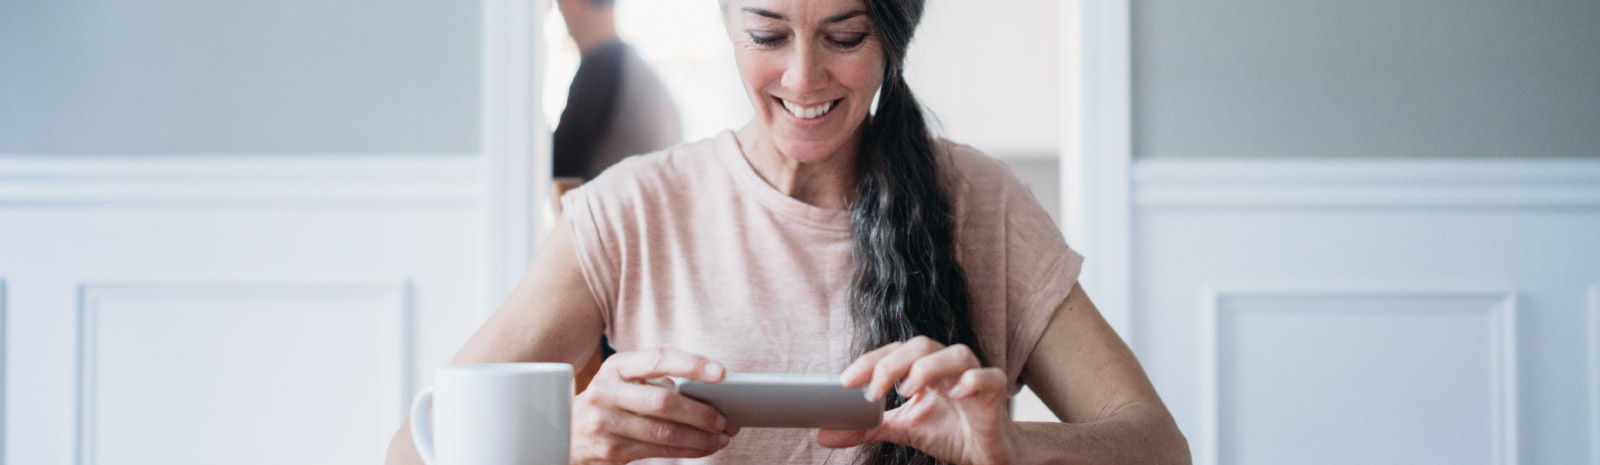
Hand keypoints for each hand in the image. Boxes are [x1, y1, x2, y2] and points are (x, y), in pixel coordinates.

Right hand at [570, 348, 739, 464]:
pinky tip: (704, 447)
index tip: (721, 373)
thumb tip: (710, 395)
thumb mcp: (624, 382)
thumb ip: (657, 381)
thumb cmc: (611, 402)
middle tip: (724, 419)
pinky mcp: (610, 450)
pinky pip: (658, 452)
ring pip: (664, 432)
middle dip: (701, 413)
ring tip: (721, 436)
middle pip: (664, 402)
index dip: (691, 364)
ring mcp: (605, 423)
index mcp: (616, 367)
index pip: (658, 359)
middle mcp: (607, 392)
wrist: (566, 432)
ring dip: (700, 437)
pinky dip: (688, 450)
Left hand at [817, 336, 1015, 464]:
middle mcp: (948, 365)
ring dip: (928, 368)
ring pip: (956, 353)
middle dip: (892, 364)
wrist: (985, 455)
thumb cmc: (948, 432)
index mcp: (925, 367)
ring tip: (907, 391)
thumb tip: (824, 435)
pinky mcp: (995, 393)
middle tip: (873, 392)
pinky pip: (990, 376)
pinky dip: (973, 380)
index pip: (895, 351)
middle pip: (921, 345)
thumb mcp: (901, 428)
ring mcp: (974, 375)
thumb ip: (866, 428)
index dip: (871, 361)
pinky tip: (957, 392)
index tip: (846, 382)